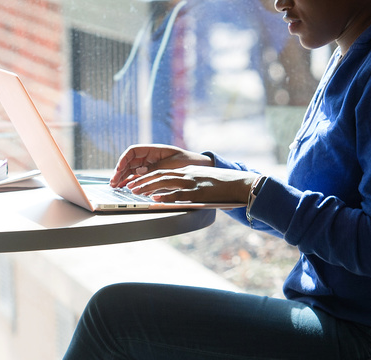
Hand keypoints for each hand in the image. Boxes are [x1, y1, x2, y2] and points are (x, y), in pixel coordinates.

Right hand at [111, 144, 211, 186]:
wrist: (200, 166)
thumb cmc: (187, 161)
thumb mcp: (172, 164)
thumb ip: (156, 167)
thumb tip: (139, 171)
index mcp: (153, 150)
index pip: (133, 151)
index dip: (124, 159)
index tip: (119, 169)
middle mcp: (149, 157)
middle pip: (130, 162)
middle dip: (120, 172)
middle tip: (113, 182)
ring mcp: (150, 166)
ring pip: (132, 171)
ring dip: (123, 178)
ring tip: (116, 187)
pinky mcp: (153, 175)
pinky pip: (139, 178)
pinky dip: (132, 182)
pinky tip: (126, 188)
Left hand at [112, 145, 255, 203]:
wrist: (239, 183)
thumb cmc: (222, 184)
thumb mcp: (203, 179)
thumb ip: (189, 183)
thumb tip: (175, 194)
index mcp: (188, 171)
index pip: (163, 171)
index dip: (148, 176)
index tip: (136, 181)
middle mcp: (187, 174)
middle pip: (160, 175)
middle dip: (143, 181)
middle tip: (131, 187)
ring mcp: (192, 183)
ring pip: (165, 182)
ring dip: (149, 187)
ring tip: (137, 192)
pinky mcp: (199, 192)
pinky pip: (179, 194)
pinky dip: (166, 197)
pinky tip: (156, 199)